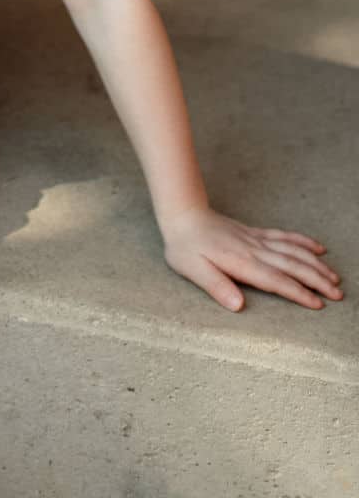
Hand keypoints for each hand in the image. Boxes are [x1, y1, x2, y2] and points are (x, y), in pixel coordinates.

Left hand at [162, 206, 343, 310]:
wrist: (182, 215)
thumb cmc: (184, 246)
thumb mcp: (192, 269)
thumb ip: (216, 286)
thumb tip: (238, 305)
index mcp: (241, 262)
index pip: (276, 280)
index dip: (298, 292)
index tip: (318, 304)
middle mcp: (253, 250)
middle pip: (291, 265)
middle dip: (316, 279)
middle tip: (338, 294)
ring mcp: (256, 240)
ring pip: (292, 251)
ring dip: (315, 263)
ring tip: (334, 277)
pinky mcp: (255, 233)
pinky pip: (284, 237)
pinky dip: (302, 242)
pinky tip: (317, 247)